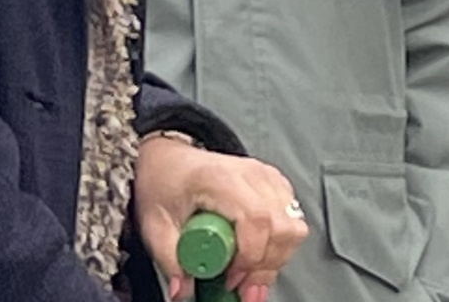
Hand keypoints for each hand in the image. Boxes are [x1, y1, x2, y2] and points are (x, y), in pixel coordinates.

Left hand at [134, 135, 306, 301]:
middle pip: (283, 226)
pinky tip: (256, 254)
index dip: (250, 257)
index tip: (231, 279)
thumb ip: (170, 260)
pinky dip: (279, 246)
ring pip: (293, 227)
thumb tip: (182, 290)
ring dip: (274, 259)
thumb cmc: (165, 183)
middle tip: (241, 286)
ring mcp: (266, 177)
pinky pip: (293, 221)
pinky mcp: (275, 185)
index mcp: (219, 178)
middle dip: (266, 266)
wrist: (170, 160)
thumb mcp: (155, 224)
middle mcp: (250, 174)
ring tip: (247, 273)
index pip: (256, 218)